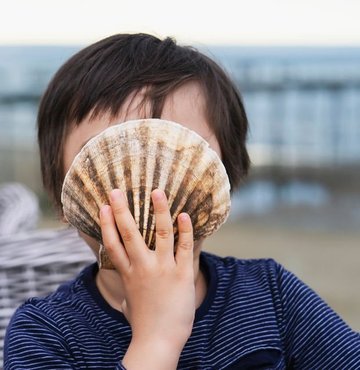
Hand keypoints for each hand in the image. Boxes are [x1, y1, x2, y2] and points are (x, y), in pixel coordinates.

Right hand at [100, 189, 194, 368]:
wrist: (158, 342)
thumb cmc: (143, 322)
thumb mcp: (128, 301)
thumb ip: (127, 286)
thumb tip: (126, 282)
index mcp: (127, 273)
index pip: (112, 243)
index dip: (107, 223)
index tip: (103, 206)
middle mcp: (142, 267)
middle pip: (129, 233)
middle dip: (122, 210)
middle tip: (117, 190)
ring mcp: (163, 269)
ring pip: (161, 233)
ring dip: (159, 210)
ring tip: (157, 192)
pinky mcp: (182, 273)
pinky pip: (184, 247)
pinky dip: (185, 230)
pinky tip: (184, 215)